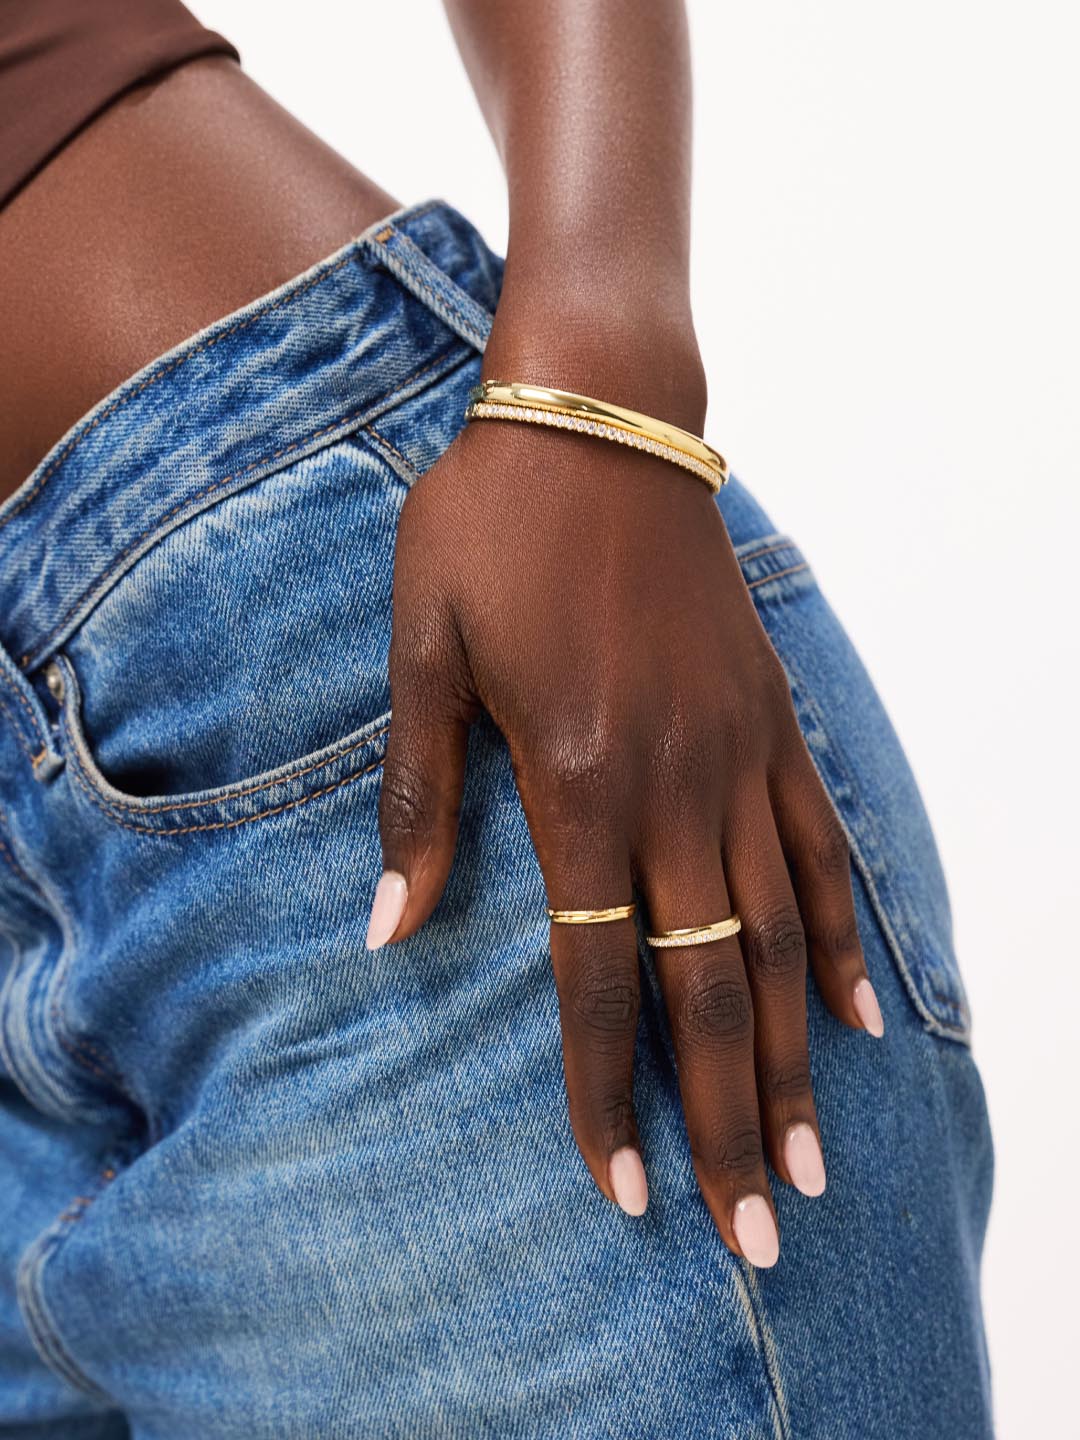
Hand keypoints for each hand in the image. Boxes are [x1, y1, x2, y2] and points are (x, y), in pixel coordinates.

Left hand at [364, 413, 881, 1266]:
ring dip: (796, 1058)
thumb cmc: (490, 526)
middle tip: (753, 1230)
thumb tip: (387, 929)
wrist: (598, 416)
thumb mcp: (422, 651)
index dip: (607, 1091)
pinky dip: (842, 936)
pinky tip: (859, 1013)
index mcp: (577, 779)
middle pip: (707, 985)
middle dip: (726, 1119)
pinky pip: (817, 847)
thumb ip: (418, 798)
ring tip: (813, 1159)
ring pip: (777, 937)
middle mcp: (673, 786)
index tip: (625, 1188)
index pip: (597, 974)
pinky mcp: (770, 720)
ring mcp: (736, 755)